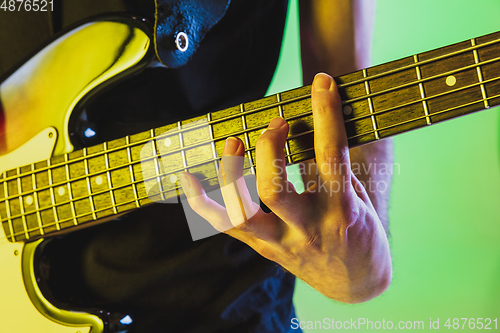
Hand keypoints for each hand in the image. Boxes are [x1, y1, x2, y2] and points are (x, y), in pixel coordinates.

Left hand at [179, 73, 391, 302]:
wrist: (356, 284)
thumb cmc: (361, 236)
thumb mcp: (358, 200)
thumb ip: (333, 170)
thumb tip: (312, 129)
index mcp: (341, 209)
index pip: (330, 155)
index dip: (326, 114)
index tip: (322, 83)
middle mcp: (308, 227)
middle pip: (273, 187)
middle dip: (269, 147)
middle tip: (277, 123)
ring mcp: (281, 241)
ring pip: (241, 211)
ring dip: (230, 173)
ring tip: (233, 143)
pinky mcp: (265, 248)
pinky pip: (225, 226)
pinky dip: (202, 203)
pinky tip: (187, 179)